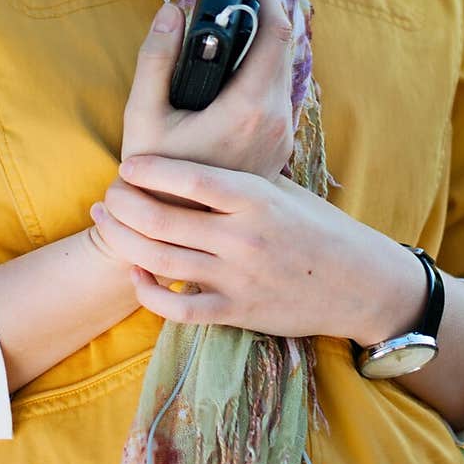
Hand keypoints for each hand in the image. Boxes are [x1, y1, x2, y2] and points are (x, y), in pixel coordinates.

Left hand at [89, 154, 410, 340]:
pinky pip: (179, 309)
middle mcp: (243, 237)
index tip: (127, 164)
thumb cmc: (317, 226)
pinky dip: (149, 292)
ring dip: (123, 240)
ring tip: (105, 222)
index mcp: (256, 198)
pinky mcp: (237, 312)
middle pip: (163, 219)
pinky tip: (136, 273)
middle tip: (107, 195)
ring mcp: (237, 277)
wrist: (358, 281)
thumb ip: (239, 178)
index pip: (192, 179)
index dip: (152, 170)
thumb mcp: (283, 189)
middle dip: (124, 205)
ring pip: (160, 260)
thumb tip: (193, 152)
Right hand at [120, 0, 295, 182]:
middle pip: (283, 47)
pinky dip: (259, 70)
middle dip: (261, 12)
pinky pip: (275, 93)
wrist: (174, 229)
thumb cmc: (155, 176)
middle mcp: (275, 120)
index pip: (276, 33)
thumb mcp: (144, 113)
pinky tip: (229, 69)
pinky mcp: (277, 145)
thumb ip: (156, 57)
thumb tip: (171, 10)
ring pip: (280, 71)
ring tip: (227, 26)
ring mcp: (280, 135)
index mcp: (249, 108)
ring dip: (261, 42)